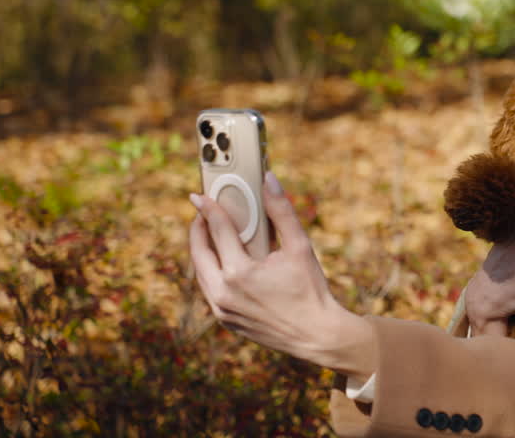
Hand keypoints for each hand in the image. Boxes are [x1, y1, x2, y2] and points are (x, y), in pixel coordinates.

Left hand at [188, 172, 352, 364]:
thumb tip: (269, 180)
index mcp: (240, 272)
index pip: (218, 231)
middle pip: (199, 253)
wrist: (316, 334)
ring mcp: (222, 310)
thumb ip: (282, 211)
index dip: (209, 209)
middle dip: (198, 229)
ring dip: (202, 252)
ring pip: (201, 274)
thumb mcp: (300, 246)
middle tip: (202, 213)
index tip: (199, 196)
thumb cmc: (311, 289)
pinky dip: (211, 272)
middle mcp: (224, 293)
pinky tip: (222, 262)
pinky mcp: (226, 320)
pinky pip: (210, 290)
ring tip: (209, 235)